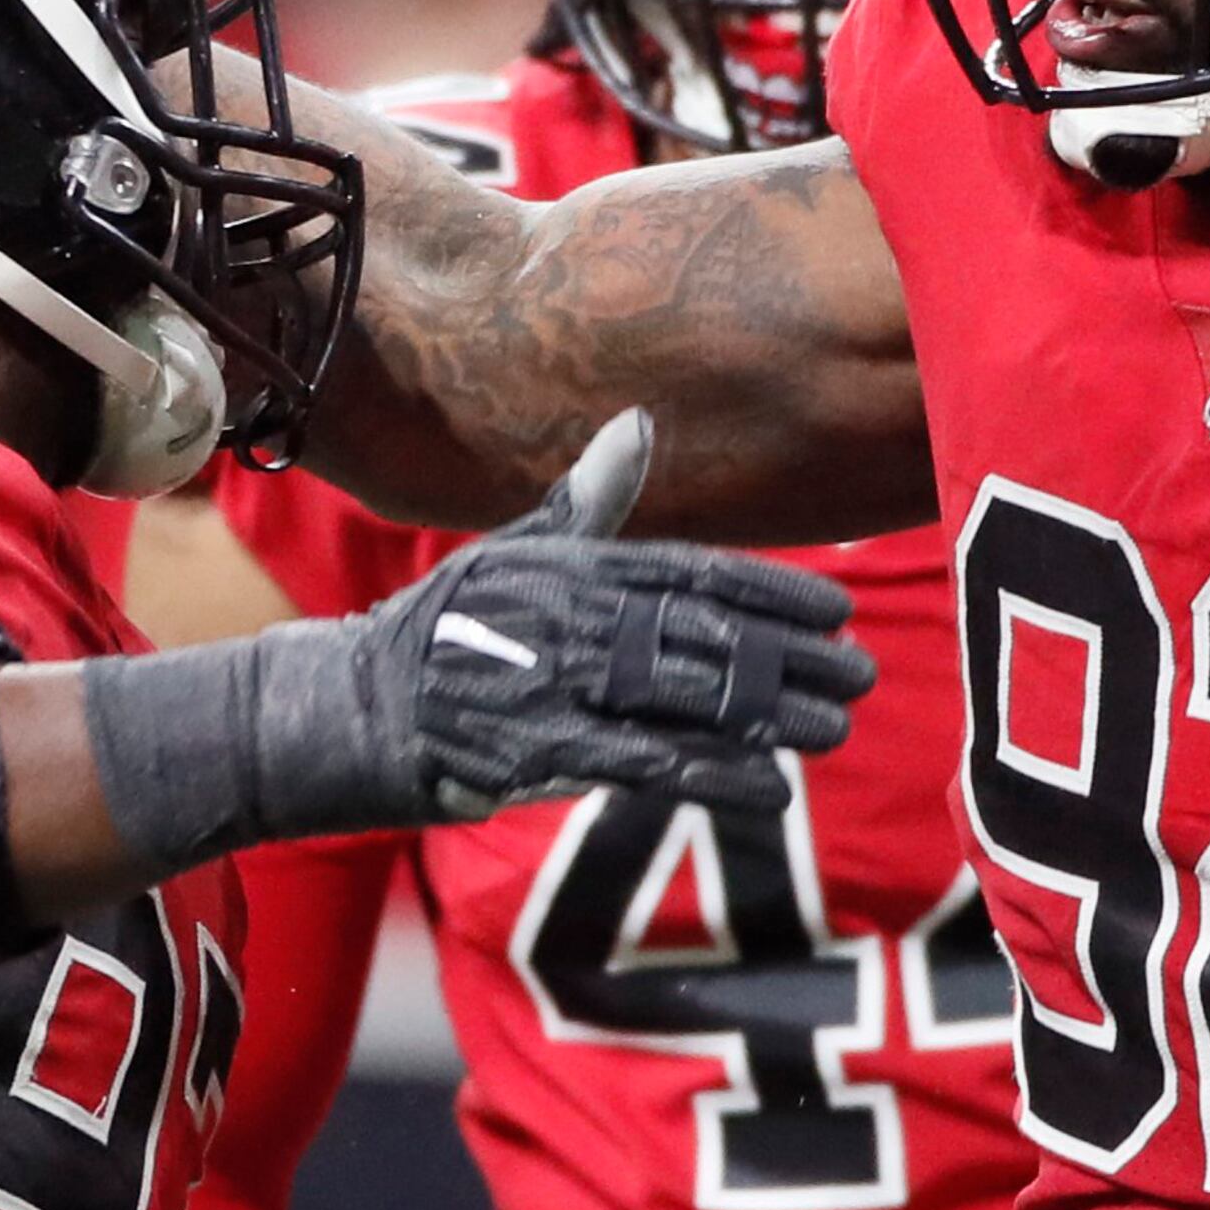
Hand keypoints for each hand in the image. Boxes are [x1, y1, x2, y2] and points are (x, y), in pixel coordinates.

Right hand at [329, 407, 870, 820]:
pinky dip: (711, 774)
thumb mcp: (510, 555)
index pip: (689, 571)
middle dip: (788, 656)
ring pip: (685, 697)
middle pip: (702, 634)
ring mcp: (552, 683)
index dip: (768, 589)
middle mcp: (566, 616)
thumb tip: (638, 423)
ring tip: (834, 726)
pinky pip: (644, 762)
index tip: (836, 608)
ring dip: (768, 715)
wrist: (348, 709)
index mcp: (569, 565)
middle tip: (860, 673)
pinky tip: (768, 786)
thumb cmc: (443, 630)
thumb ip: (585, 502)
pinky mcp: (536, 752)